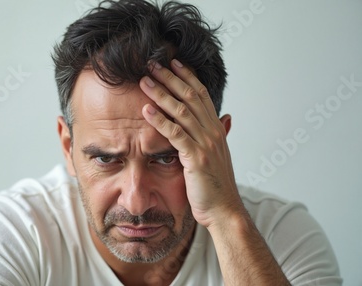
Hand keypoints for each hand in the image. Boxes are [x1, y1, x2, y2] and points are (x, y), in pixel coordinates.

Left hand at [139, 59, 241, 227]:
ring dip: (161, 94)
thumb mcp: (219, 155)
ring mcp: (205, 143)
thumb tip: (225, 118)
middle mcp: (212, 131)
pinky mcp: (195, 157)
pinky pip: (175, 134)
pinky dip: (159, 120)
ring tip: (143, 81)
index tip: (173, 62)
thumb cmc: (216, 184)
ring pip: (181, 111)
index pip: (201, 95)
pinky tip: (146, 111)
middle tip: (152, 64)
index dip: (187, 76)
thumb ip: (219, 134)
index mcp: (216, 129)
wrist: (223, 209)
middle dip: (170, 78)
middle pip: (190, 96)